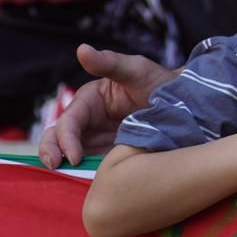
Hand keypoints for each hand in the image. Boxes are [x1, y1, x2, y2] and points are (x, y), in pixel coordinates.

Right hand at [38, 45, 175, 167]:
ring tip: (65, 180)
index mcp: (89, 101)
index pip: (69, 121)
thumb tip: (81, 49)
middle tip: (56, 169)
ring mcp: (97, 140)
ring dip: (63, 168)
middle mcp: (88, 122)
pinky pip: (90, 167)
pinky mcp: (108, 155)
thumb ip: (109, 63)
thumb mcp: (136, 69)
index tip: (73, 156)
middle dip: (51, 153)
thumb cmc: (159, 82)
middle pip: (58, 139)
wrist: (185, 104)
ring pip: (69, 156)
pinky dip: (83, 176)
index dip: (66, 139)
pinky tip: (89, 187)